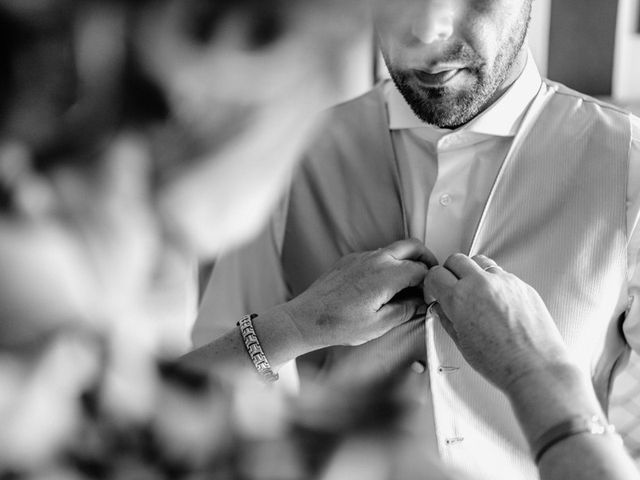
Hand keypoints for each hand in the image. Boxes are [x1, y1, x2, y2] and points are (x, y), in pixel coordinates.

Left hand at [284, 239, 436, 348]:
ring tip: (408, 283)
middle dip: (426, 258)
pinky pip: (376, 255)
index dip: (430, 282)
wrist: (307, 318)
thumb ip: (405, 311)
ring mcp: (361, 257)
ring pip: (394, 249)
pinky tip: (385, 284)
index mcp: (386, 276)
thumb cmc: (337, 324)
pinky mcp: (350, 259)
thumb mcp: (378, 325)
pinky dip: (388, 263)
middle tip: (430, 275)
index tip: (430, 294)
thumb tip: (420, 304)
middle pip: (412, 247)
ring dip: (406, 260)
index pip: (421, 269)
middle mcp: (375, 260)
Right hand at [424, 253, 569, 391]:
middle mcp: (481, 284)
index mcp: (460, 298)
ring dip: (472, 272)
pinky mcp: (521, 284)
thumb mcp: (462, 343)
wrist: (535, 368)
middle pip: (456, 260)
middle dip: (450, 272)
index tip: (436, 292)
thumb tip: (442, 308)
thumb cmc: (501, 362)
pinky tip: (495, 301)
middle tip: (452, 288)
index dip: (432, 284)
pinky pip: (501, 274)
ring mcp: (503, 281)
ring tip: (475, 292)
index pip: (435, 274)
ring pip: (480, 262)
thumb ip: (447, 320)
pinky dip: (493, 282)